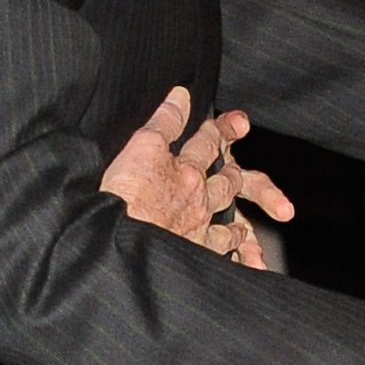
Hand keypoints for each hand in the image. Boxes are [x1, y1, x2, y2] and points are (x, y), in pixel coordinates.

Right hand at [100, 87, 295, 266]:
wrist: (122, 248)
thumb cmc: (127, 196)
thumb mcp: (142, 147)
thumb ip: (164, 122)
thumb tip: (182, 95)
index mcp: (188, 171)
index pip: (206, 144)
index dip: (219, 130)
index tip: (235, 122)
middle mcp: (200, 202)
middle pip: (225, 184)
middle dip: (233, 175)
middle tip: (237, 172)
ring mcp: (199, 233)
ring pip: (226, 228)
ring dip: (237, 228)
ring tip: (242, 231)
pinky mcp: (193, 259)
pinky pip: (219, 260)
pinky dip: (231, 263)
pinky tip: (238, 269)